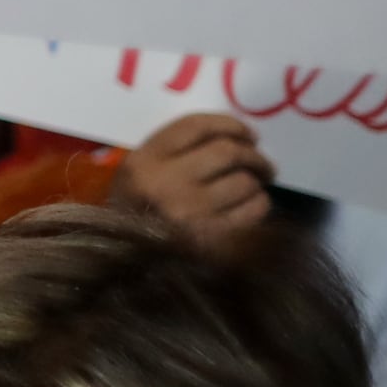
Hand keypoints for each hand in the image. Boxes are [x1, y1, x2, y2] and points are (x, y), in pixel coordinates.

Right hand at [111, 111, 274, 240]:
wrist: (127, 262)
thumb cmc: (133, 213)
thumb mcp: (136, 174)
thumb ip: (172, 152)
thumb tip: (230, 139)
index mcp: (144, 161)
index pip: (196, 126)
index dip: (230, 125)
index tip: (246, 134)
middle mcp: (167, 183)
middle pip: (226, 151)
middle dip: (252, 154)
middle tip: (260, 162)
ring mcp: (190, 212)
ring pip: (243, 181)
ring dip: (256, 180)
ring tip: (255, 184)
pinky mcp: (211, 238)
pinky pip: (251, 211)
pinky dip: (259, 204)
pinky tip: (252, 205)